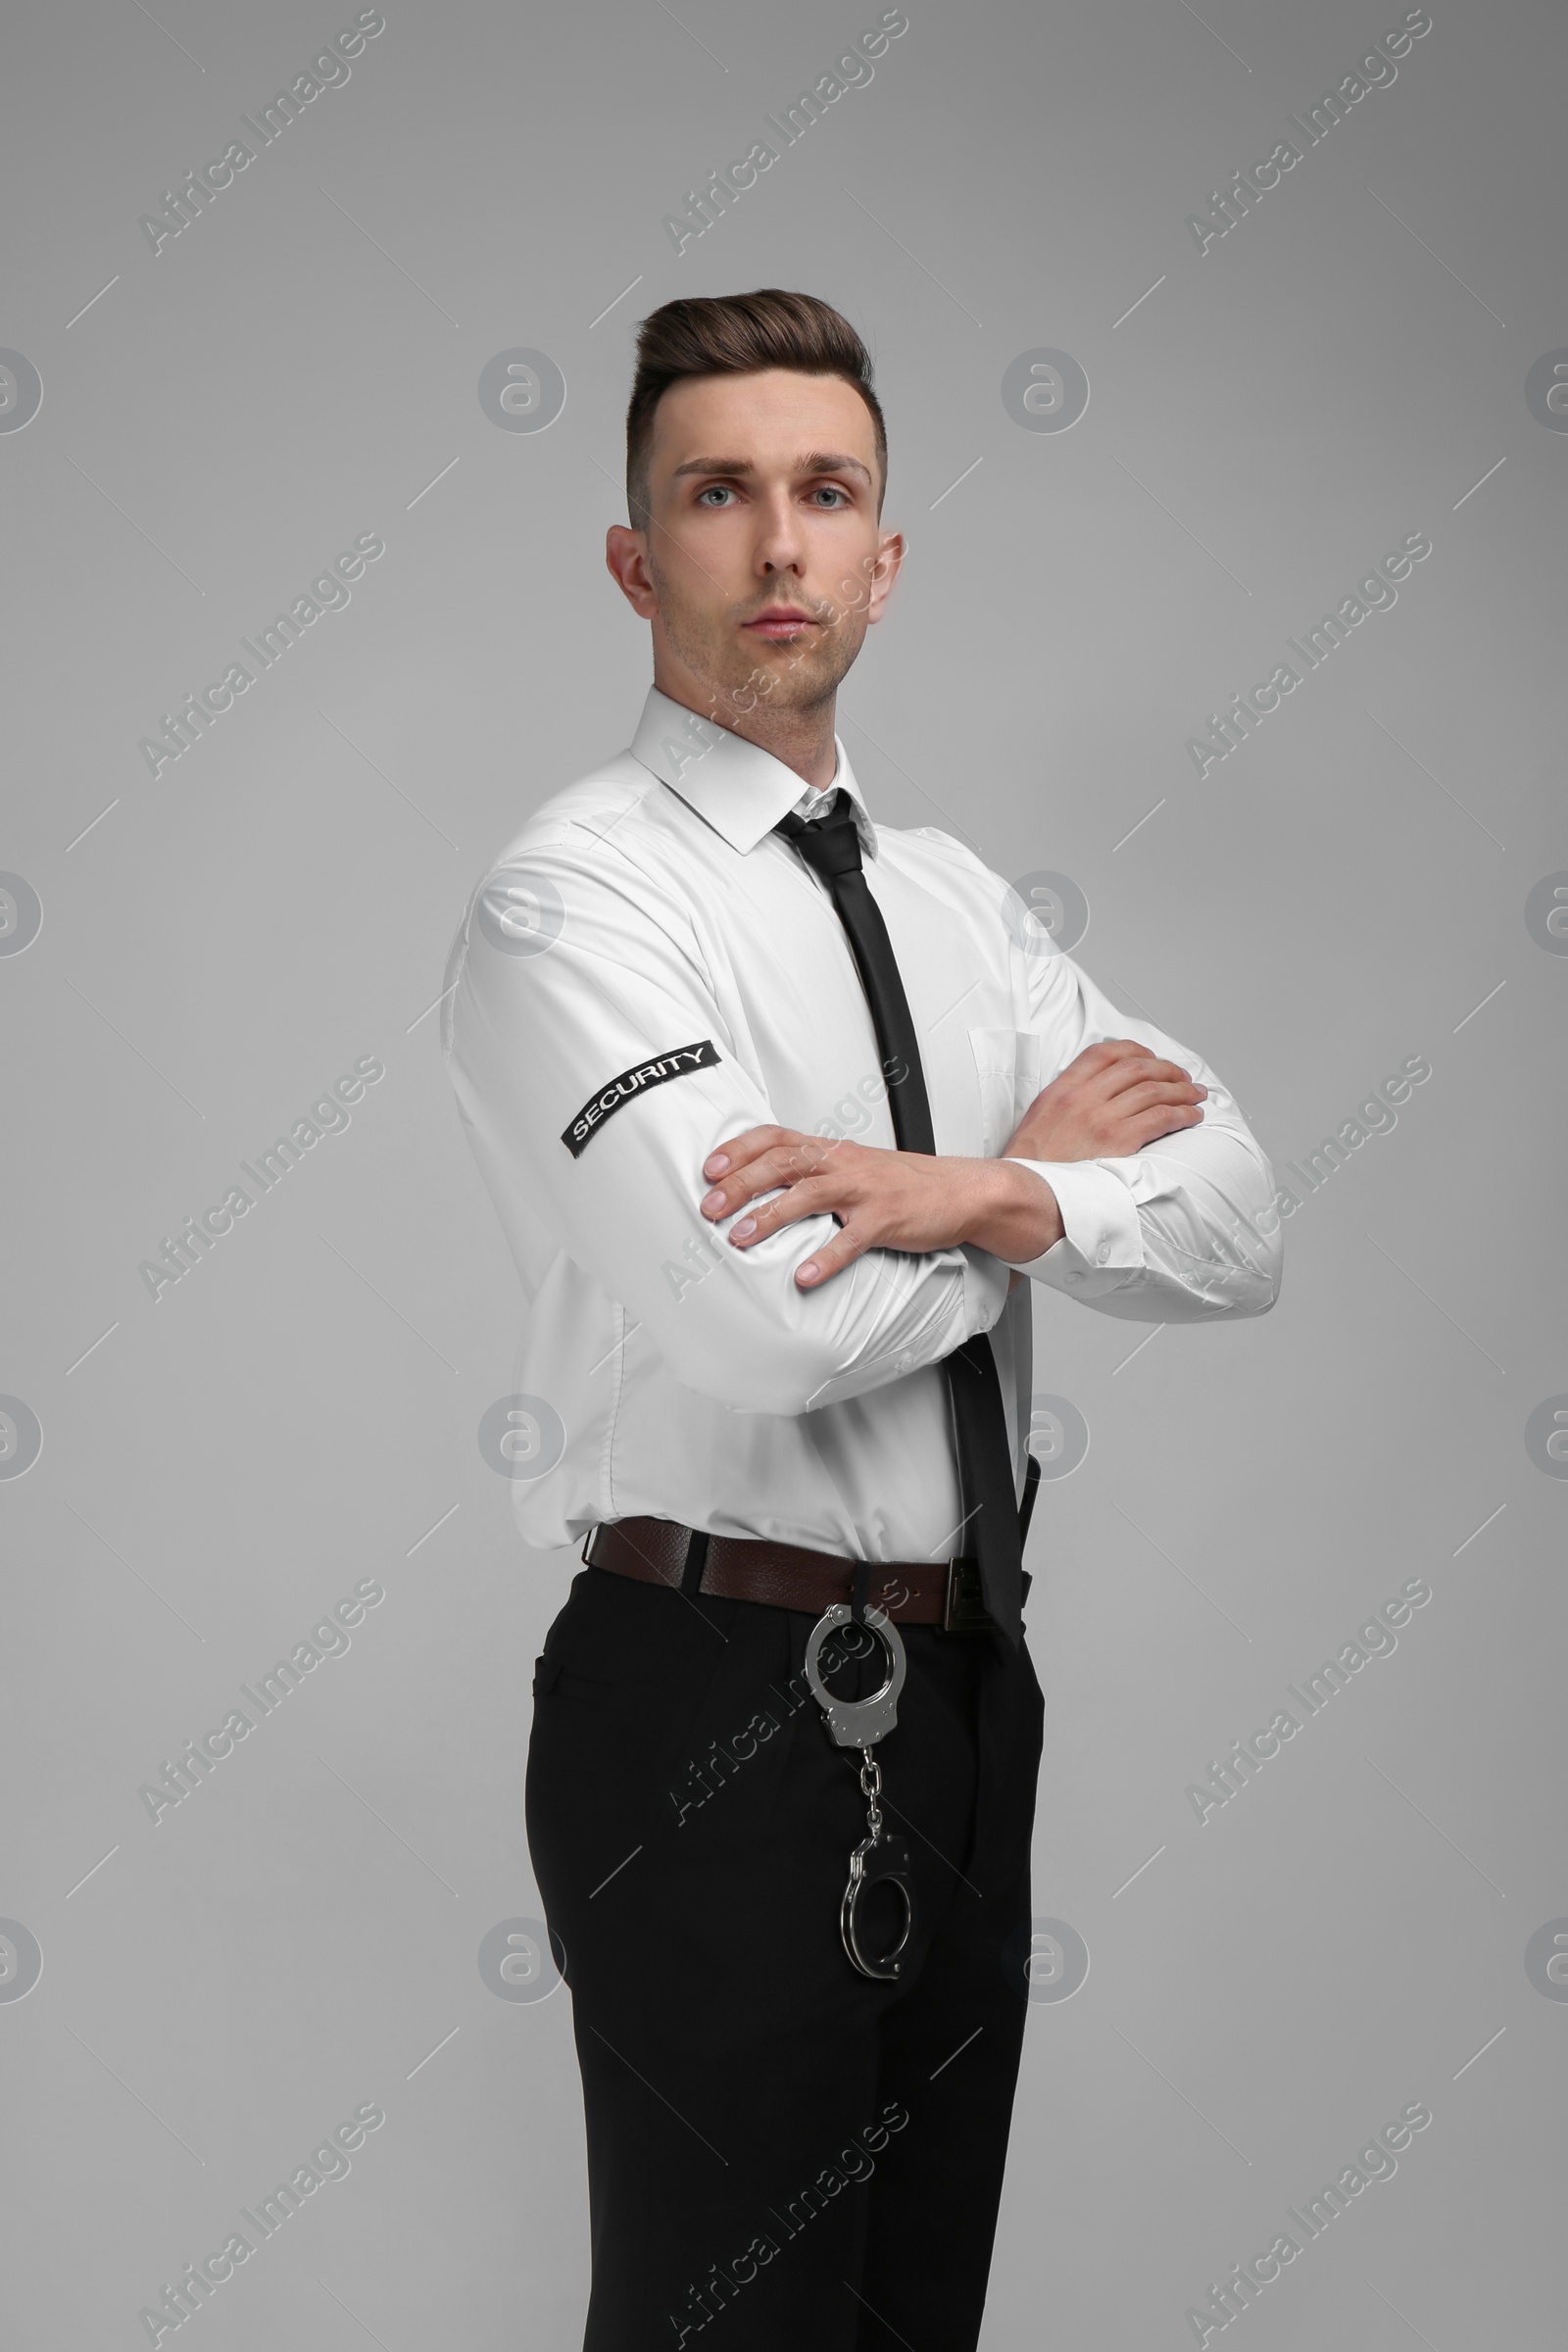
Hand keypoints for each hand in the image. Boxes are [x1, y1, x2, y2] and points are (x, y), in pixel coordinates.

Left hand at [699, 1128, 1059, 1287]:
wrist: (962, 1190)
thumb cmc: (903, 1183)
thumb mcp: (853, 1167)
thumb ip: (813, 1172)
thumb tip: (763, 1188)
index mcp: (831, 1150)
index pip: (776, 1137)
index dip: (740, 1149)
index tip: (709, 1168)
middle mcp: (843, 1164)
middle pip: (783, 1163)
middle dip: (742, 1184)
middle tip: (710, 1207)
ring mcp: (865, 1191)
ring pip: (810, 1195)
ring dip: (771, 1216)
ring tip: (742, 1238)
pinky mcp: (886, 1220)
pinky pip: (851, 1239)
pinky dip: (825, 1258)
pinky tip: (803, 1275)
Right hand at [1005, 1038, 1205, 1162]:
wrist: (1022, 1191)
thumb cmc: (1030, 1166)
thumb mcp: (1037, 1120)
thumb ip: (1064, 1102)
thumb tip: (1093, 1097)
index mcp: (1062, 1089)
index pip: (1104, 1053)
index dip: (1135, 1051)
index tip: (1151, 1058)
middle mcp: (1083, 1098)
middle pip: (1136, 1068)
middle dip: (1167, 1069)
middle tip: (1182, 1078)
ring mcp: (1101, 1118)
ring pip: (1153, 1090)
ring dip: (1181, 1091)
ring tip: (1196, 1096)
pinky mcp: (1117, 1141)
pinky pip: (1160, 1118)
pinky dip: (1182, 1114)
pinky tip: (1192, 1116)